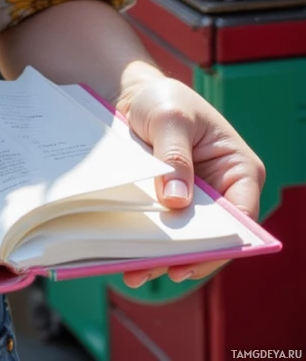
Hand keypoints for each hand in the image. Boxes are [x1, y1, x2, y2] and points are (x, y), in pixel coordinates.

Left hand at [115, 68, 265, 286]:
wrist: (135, 95)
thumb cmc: (163, 99)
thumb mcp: (170, 117)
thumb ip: (174, 156)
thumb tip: (177, 201)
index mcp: (238, 170)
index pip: (241, 217)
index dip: (221, 241)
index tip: (193, 258)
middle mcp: (221, 192)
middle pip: (211, 235)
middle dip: (187, 256)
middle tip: (161, 271)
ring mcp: (195, 203)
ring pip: (184, 240)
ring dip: (162, 257)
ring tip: (135, 273)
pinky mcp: (169, 206)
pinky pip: (162, 232)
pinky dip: (147, 245)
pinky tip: (127, 258)